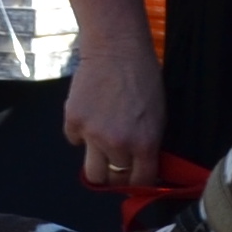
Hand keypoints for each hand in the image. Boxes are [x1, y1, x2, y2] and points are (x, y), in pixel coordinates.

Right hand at [63, 35, 168, 191]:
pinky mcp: (73, 121)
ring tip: (101, 144)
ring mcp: (92, 134)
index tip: (134, 177)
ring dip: (97, 162)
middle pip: (112, 181)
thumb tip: (141, 166)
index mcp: (145, 143)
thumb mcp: (159, 115)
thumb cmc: (144, 78)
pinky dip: (81, 133)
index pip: (141, 182)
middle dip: (116, 174)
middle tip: (116, 162)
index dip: (138, 181)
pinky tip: (90, 113)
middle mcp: (117, 144)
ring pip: (91, 172)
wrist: (116, 50)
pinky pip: (75, 140)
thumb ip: (148, 144)